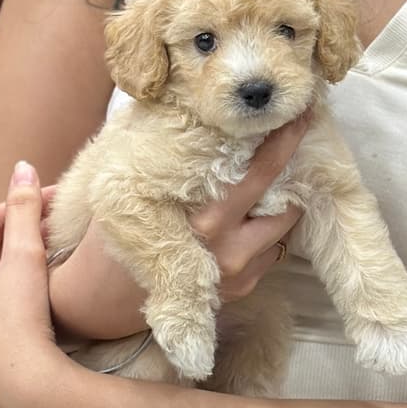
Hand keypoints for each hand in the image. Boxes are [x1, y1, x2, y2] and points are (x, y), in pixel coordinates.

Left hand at [0, 161, 66, 407]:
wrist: (26, 384)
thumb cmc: (20, 319)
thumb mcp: (24, 256)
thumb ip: (24, 209)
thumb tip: (24, 166)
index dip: (26, 205)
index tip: (59, 195)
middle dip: (24, 230)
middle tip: (60, 218)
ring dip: (23, 255)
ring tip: (56, 243)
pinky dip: (18, 280)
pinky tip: (44, 279)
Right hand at [45, 111, 311, 342]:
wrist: (103, 297)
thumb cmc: (115, 233)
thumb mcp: (133, 191)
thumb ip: (170, 161)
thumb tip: (195, 110)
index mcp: (204, 222)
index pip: (259, 176)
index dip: (284, 144)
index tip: (303, 117)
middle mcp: (228, 251)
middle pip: (285, 206)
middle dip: (294, 177)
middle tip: (296, 144)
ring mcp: (238, 276)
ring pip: (282, 231)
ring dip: (281, 206)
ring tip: (273, 182)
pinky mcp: (242, 291)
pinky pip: (270, 253)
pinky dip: (266, 233)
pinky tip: (250, 218)